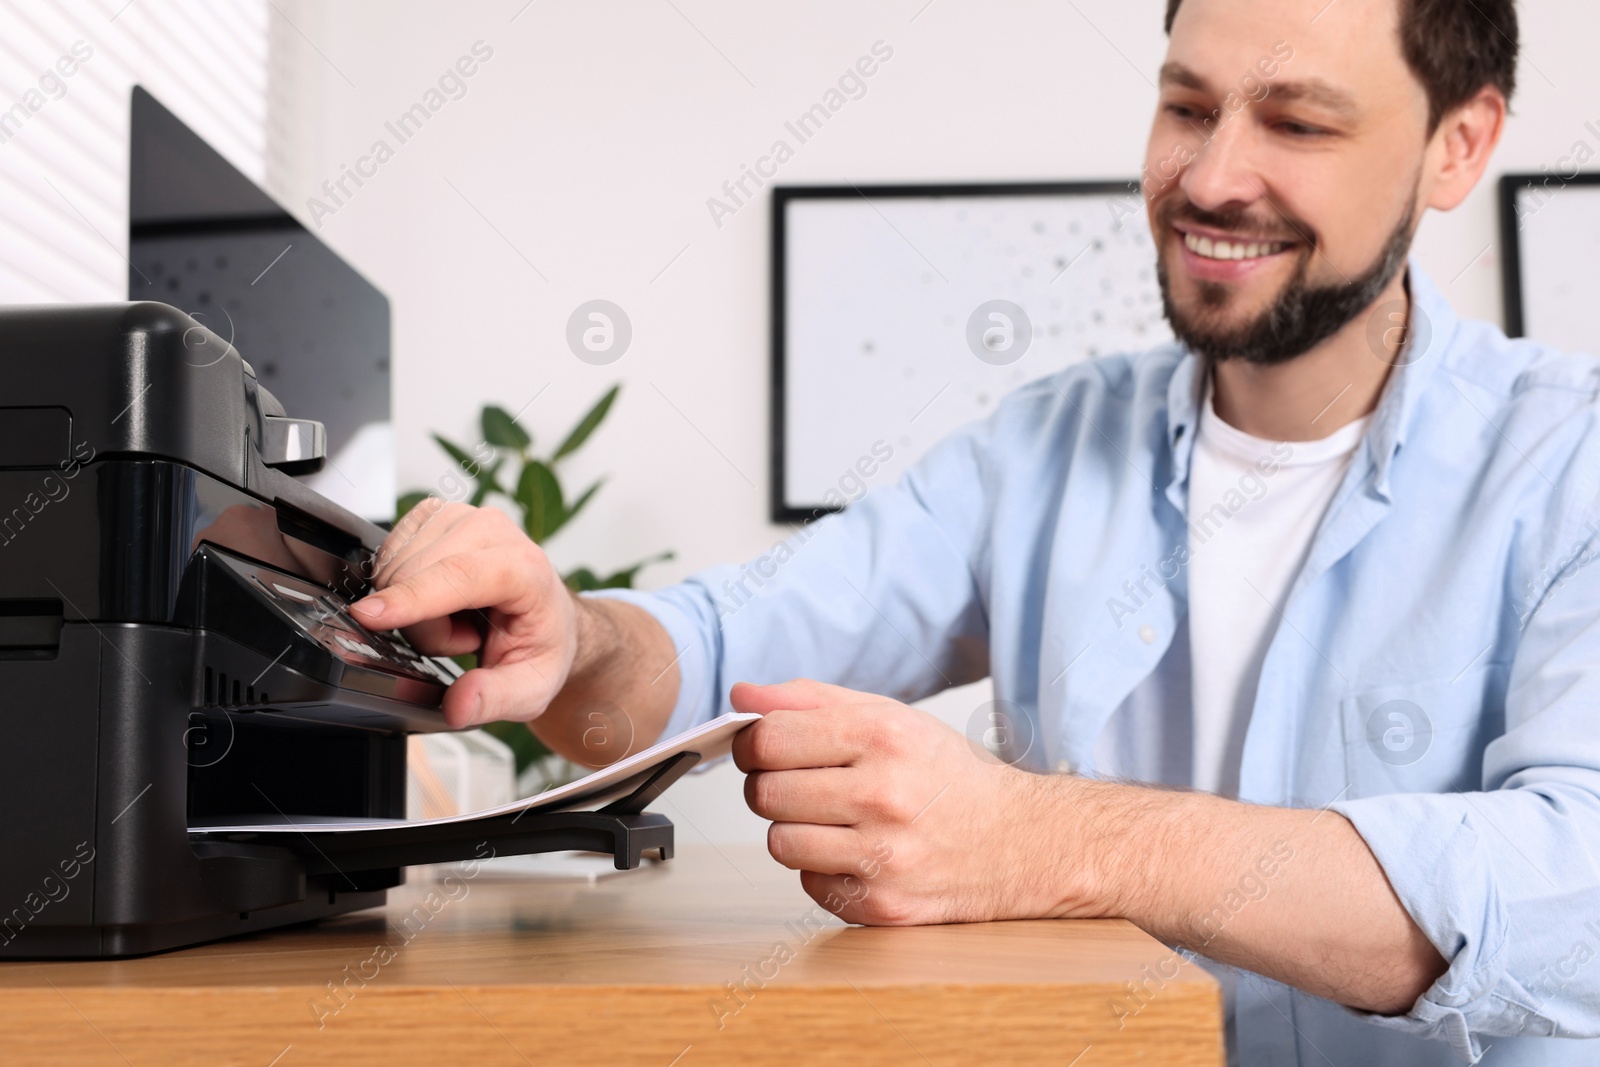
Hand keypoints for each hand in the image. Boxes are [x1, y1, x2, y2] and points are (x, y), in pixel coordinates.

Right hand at [350, 499, 577, 727]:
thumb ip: (495, 699)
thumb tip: (459, 705)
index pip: (460, 575)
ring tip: (456, 618)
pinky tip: (438, 597)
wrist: (548, 616)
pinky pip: (389, 553)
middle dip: (424, 626)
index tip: (369, 616)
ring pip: (396, 564)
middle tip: (464, 640)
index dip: (412, 597)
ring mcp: (462, 517)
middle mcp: (494, 530)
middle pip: (417, 576)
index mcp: (527, 569)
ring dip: (413, 607)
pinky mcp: (435, 515)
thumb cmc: (541, 645)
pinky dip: (403, 584)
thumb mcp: (531, 690)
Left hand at [730, 679, 1089, 925]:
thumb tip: (741, 694)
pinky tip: (858, 853)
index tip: (764, 749)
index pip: (767, 739)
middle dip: (772, 787)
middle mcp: (883, 795)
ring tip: (833, 819)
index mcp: (882, 736)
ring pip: (779, 842)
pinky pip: (809, 883)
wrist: (1021, 842)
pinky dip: (823, 868)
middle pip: (764, 793)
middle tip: (804, 784)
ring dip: (795, 830)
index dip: (753, 744)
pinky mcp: (881, 905)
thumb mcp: (889, 717)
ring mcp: (883, 856)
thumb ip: (810, 700)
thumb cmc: (947, 776)